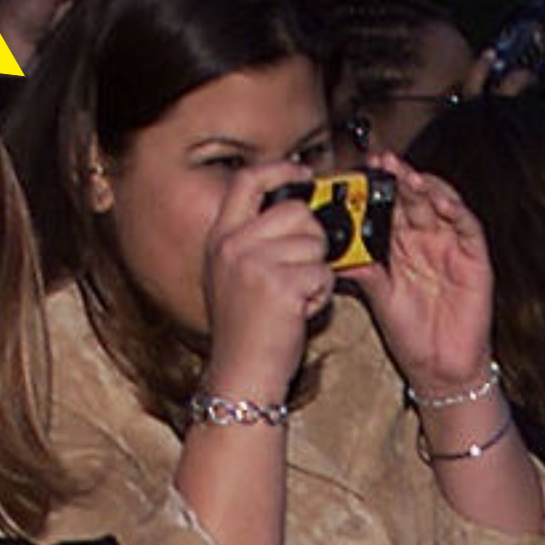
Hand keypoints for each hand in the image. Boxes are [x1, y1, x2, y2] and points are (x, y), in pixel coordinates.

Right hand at [199, 159, 336, 399]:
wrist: (241, 374)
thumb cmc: (245, 331)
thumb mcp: (231, 276)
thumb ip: (254, 240)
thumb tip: (299, 210)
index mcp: (220, 238)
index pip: (249, 181)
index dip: (281, 170)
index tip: (303, 175)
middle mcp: (233, 246)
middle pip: (297, 211)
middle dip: (313, 238)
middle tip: (302, 269)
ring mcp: (255, 265)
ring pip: (316, 243)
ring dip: (317, 271)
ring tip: (295, 296)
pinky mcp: (281, 286)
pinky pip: (324, 273)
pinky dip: (321, 296)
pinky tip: (300, 312)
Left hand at [345, 156, 495, 399]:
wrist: (438, 369)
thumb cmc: (410, 334)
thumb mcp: (378, 297)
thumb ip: (363, 270)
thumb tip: (335, 249)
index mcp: (401, 245)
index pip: (389, 205)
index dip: (376, 186)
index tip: (359, 171)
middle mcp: (427, 240)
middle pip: (414, 198)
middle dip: (398, 177)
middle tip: (381, 162)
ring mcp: (452, 247)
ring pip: (442, 205)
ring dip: (426, 187)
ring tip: (408, 176)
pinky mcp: (475, 259)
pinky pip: (469, 228)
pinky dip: (457, 211)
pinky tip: (441, 202)